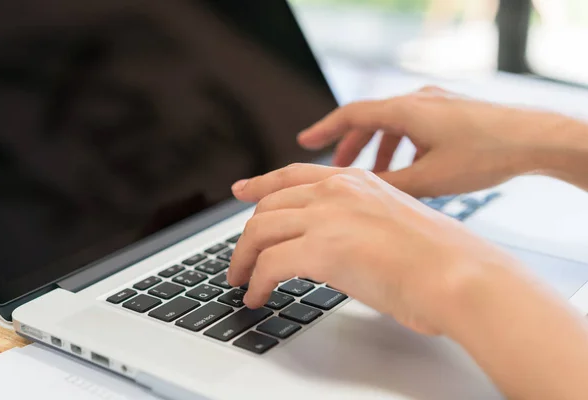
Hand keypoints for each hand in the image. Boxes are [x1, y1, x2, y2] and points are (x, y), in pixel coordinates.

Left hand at [227, 164, 517, 334]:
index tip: (241, 192)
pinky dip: (256, 282)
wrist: (460, 274)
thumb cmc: (439, 258)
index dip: (259, 184)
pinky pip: (269, 264)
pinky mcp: (322, 248)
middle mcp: (337, 189)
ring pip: (259, 231)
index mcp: (355, 181)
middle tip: (240, 259)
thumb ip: (355, 223)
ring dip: (244, 260)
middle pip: (267, 205)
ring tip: (243, 281)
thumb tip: (329, 246)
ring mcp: (328, 215)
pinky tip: (258, 296)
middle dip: (246, 236)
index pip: (292, 175)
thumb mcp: (390, 222)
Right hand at [298, 86, 578, 196]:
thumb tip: (359, 194)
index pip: (351, 115)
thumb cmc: (486, 155)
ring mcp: (435, 104)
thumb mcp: (428, 178)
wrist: (534, 139)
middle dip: (350, 144)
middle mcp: (418, 101)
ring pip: (392, 124)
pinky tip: (408, 169)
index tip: (305, 142)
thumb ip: (389, 185)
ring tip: (372, 175)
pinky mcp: (450, 112)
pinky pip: (413, 126)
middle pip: (370, 119)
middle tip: (337, 168)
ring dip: (377, 148)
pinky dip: (401, 146)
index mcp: (406, 110)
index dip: (324, 130)